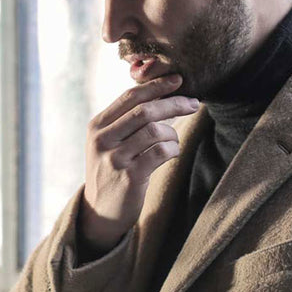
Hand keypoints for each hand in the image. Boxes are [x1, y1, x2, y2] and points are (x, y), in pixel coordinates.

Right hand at [79, 74, 199, 253]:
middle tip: (193, 103)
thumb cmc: (112, 171)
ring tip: (174, 140)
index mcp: (97, 125)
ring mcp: (114, 158)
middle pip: (145, 111)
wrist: (100, 211)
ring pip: (155, 131)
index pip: (130, 97)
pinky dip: (173, 149)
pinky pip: (161, 153)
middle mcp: (103, 139)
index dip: (156, 86)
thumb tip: (161, 94)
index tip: (178, 79)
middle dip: (173, 103)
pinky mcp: (129, 177)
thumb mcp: (108, 142)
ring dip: (173, 133)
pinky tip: (172, 153)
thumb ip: (126, 121)